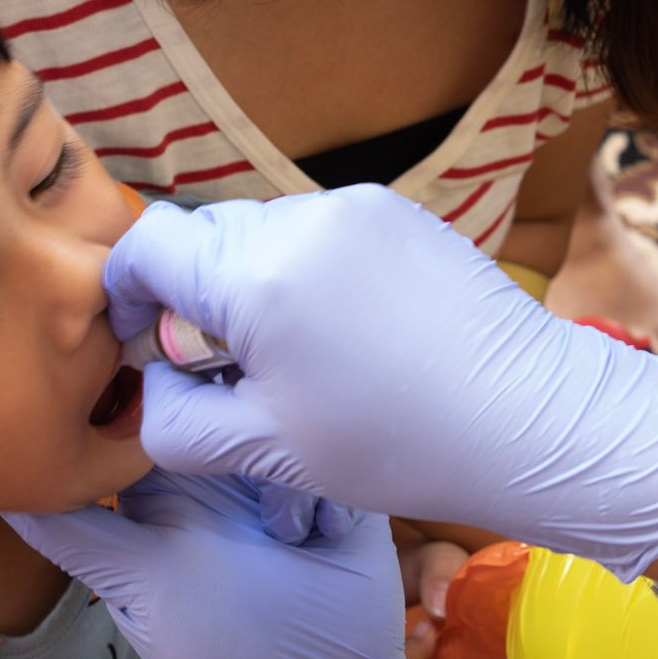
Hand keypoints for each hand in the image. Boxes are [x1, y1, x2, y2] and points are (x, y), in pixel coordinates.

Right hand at [105, 186, 657, 581]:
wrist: (533, 420)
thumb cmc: (399, 444)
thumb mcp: (265, 450)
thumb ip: (175, 417)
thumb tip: (148, 383)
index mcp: (257, 274)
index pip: (147, 245)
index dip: (125, 295)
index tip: (142, 345)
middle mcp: (302, 219)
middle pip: (204, 237)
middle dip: (194, 298)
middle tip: (231, 372)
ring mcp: (357, 208)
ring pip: (261, 234)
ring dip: (252, 285)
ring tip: (296, 360)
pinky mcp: (398, 213)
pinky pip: (319, 231)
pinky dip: (308, 273)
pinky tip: (346, 337)